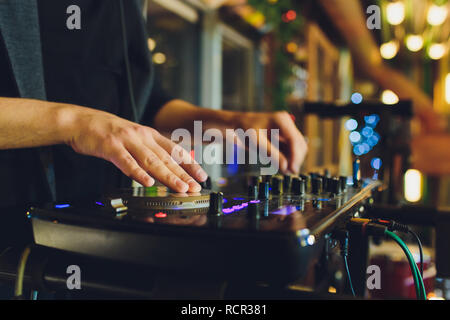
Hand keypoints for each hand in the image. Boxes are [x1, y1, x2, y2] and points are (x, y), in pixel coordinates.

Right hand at [63, 107, 207, 191]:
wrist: (80, 121)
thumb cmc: (108, 132)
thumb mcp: (134, 137)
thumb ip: (149, 150)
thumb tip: (166, 165)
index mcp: (149, 134)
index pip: (175, 150)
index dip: (190, 163)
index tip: (202, 176)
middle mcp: (142, 136)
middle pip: (166, 158)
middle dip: (183, 174)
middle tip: (195, 187)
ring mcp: (127, 141)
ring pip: (151, 161)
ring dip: (168, 176)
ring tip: (180, 187)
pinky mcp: (111, 146)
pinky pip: (127, 162)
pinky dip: (138, 173)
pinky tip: (148, 182)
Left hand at [231, 111, 307, 173]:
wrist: (239, 124)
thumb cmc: (245, 130)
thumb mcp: (256, 142)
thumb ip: (271, 154)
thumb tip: (285, 167)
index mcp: (281, 120)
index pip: (294, 140)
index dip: (295, 156)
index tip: (292, 170)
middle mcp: (287, 123)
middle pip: (299, 144)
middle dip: (295, 159)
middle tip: (288, 173)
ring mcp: (286, 129)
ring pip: (297, 147)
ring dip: (292, 159)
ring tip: (284, 171)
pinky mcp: (284, 135)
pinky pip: (290, 148)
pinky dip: (288, 157)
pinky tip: (282, 165)